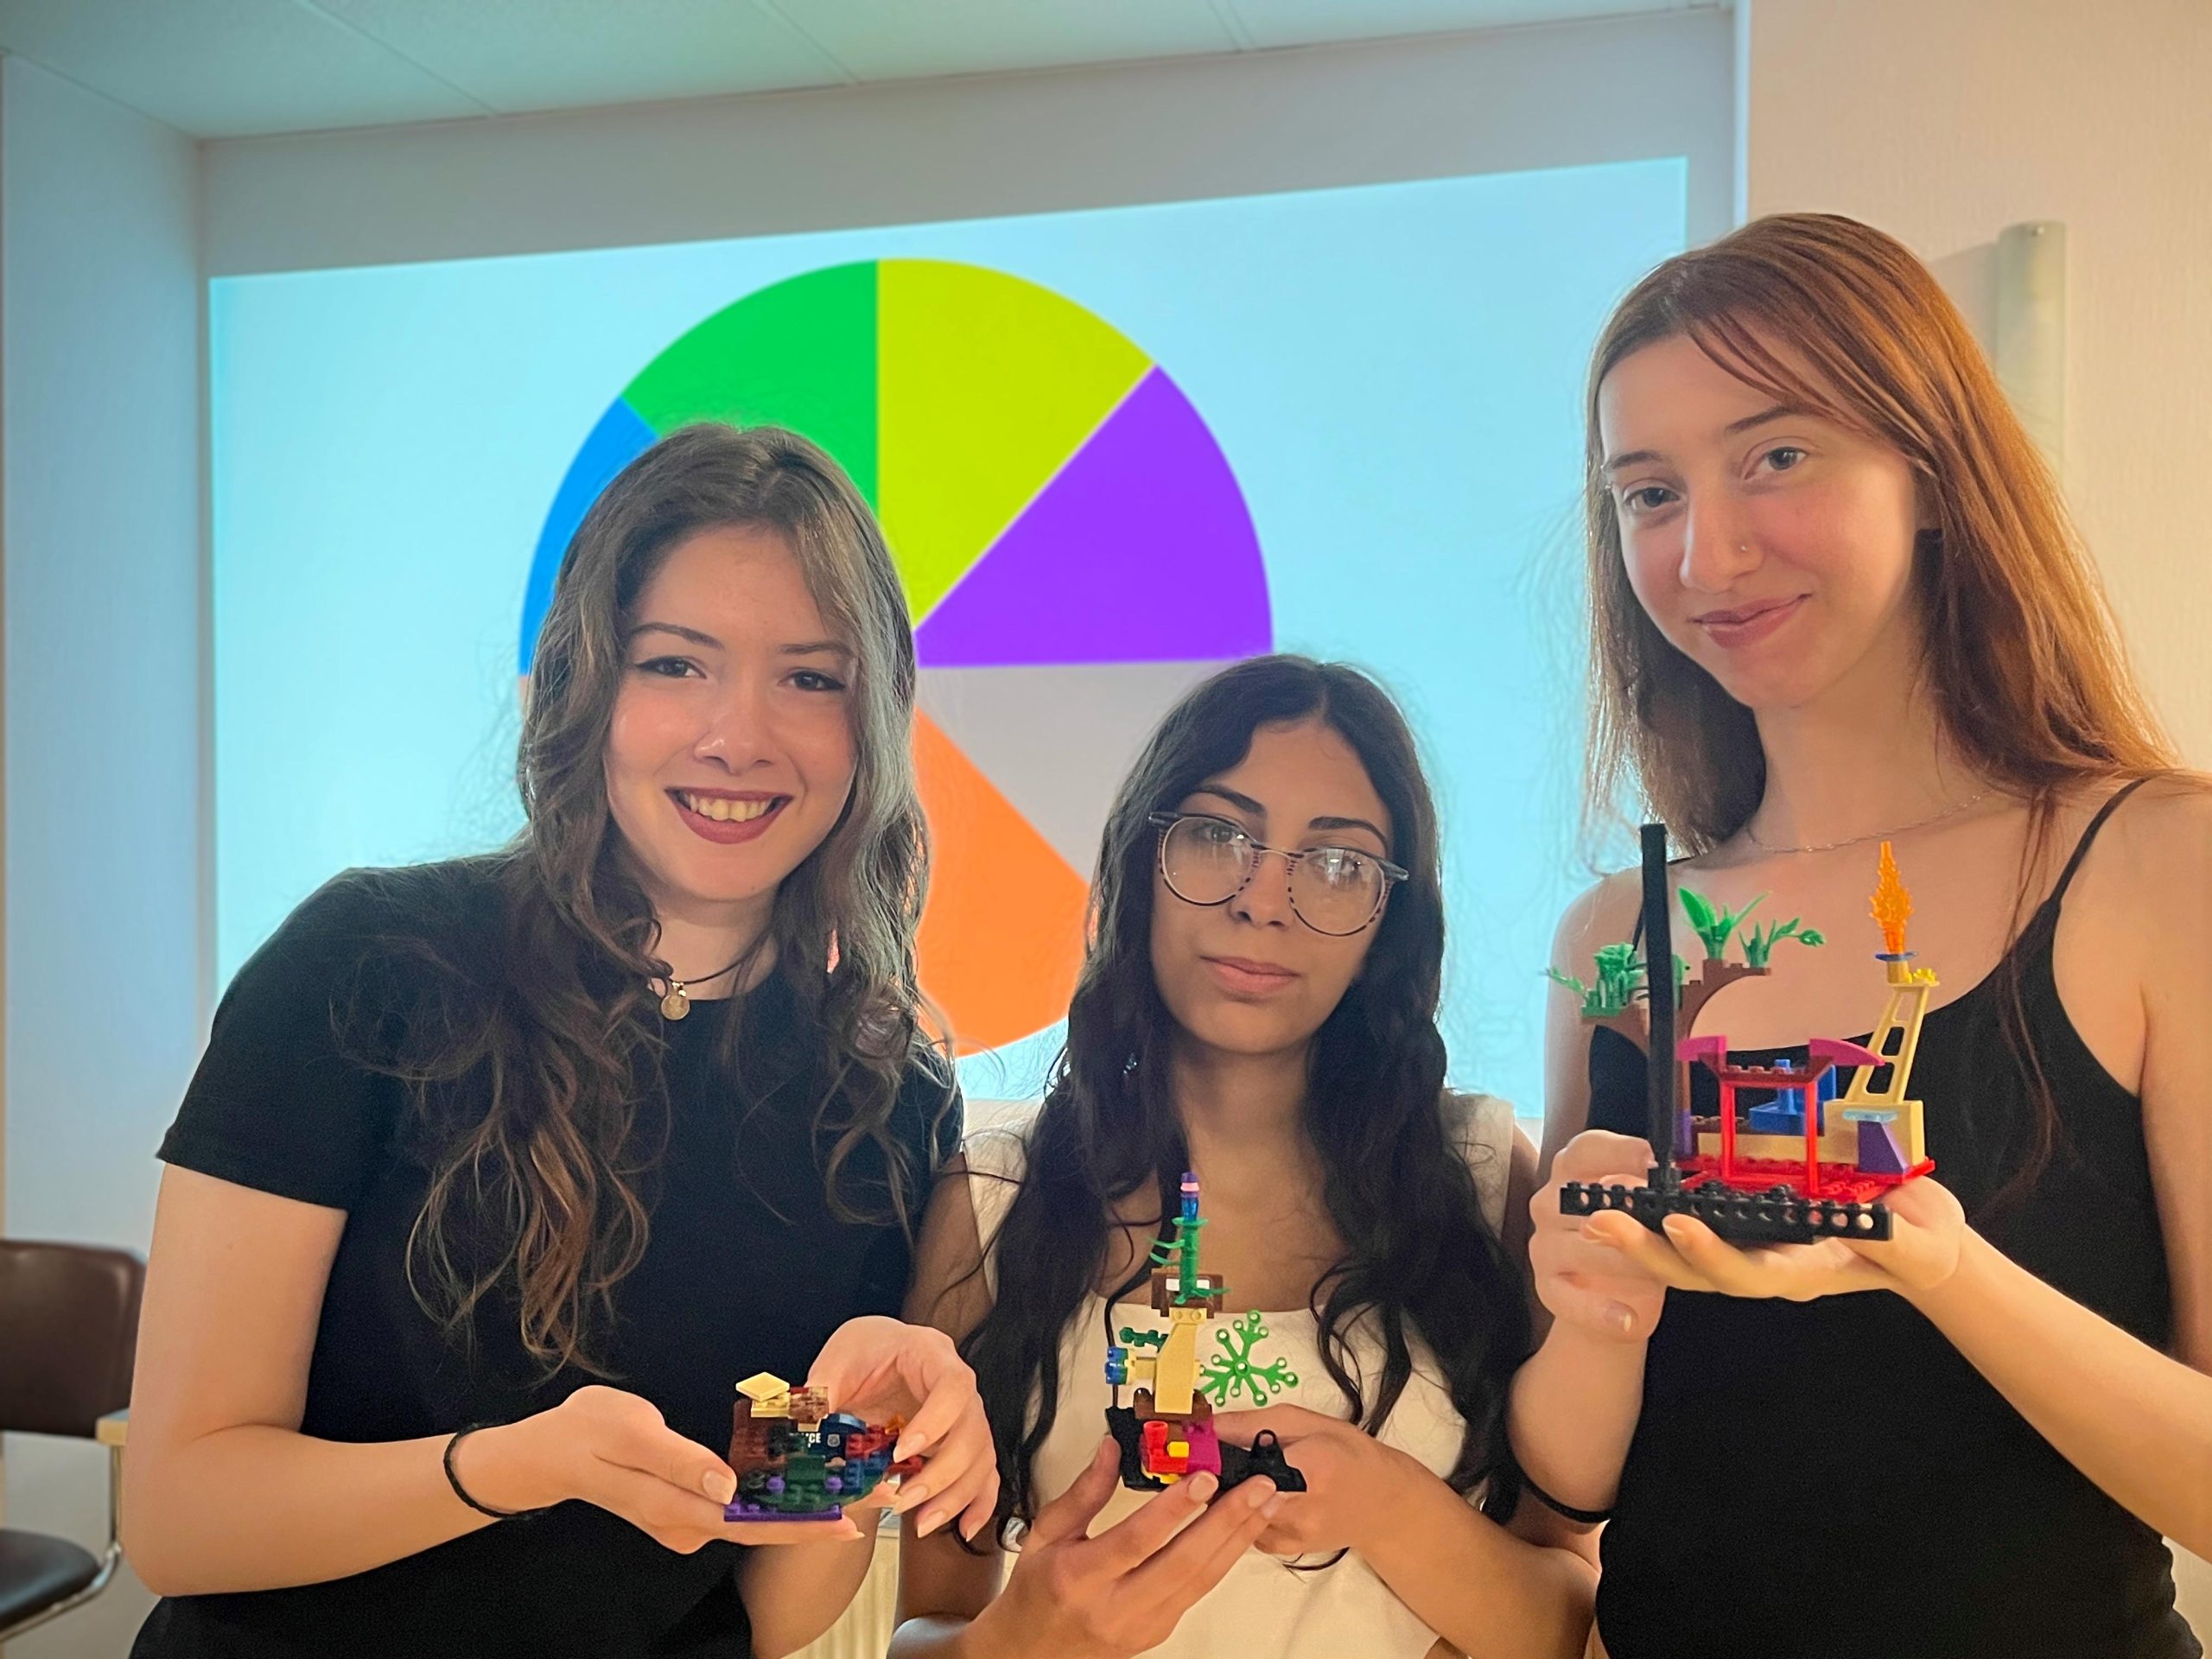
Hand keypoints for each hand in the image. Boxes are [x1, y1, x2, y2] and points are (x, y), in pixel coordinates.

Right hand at [460, 1385, 859, 1551]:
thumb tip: (728, 1486)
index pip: (753, 1523)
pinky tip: (805, 1476)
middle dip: (820, 1515)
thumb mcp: (631, 1433)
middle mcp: (686, 1526)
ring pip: (753, 1516)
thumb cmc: (587, 1432)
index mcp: (676, 1509)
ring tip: (854, 1482)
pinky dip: (772, 1494)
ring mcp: (684, 1521)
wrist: (545, 1453)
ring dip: (802, 1503)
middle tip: (875, 1495)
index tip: (851, 1518)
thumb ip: (681, 1461)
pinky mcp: (683, 1508)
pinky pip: (737, 1506)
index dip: (805, 1522)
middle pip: (763, 1526)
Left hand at [805, 1314, 997, 1540]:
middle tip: (906, 1499)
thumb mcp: (837, 1361)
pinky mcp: (963, 1442)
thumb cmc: (863, 1351)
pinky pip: (985, 1473)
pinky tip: (965, 1529)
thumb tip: (805, 1426)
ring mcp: (966, 1415)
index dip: (934, 1422)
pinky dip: (979, 1503)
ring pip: (981, 1457)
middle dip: (943, 1472)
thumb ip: (822, 1392)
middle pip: (973, 1430)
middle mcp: (959, 1385)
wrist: (878, 1350)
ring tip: (922, 1523)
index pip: (952, 1386)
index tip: (901, 1452)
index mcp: (931, 1353)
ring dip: (957, 1495)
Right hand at [971, 1436, 1281, 1658]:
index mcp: (1079, 1576)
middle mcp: (1115, 1606)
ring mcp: (1143, 1625)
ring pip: (1201, 1580)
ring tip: (1264, 1503)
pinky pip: (1198, 1591)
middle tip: (1259, 1487)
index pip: (1135, 1541)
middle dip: (1227, 1521)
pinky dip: (1224, 1558)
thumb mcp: (1045, 1533)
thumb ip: (1083, 1492)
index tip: (1204, 1478)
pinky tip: (1241, 1531)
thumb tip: (1113, 1449)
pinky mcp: (1160, 1632)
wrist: (1033, 1652)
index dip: (1173, 1510)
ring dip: (1238, 1538)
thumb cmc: (1037, 1589)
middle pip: (1183, 1563)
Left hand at [1212, 1404, 1410, 1557]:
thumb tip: (1209, 1426)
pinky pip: (1247, 1530)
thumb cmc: (1348, 1454)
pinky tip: (1251, 1498)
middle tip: (1201, 1461)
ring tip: (1227, 1476)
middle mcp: (1302, 1508)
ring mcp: (1294, 1534)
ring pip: (1237, 1515)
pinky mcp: (1287, 1549)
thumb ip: (1255, 1424)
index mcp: (1311, 1468)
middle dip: (1215, 1478)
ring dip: (1226, 1497)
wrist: (1382, 1503)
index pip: (1249, 1466)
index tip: (1197, 1448)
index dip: (1217, 1458)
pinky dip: (1243, 1514)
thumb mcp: (1307, 1422)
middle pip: (1237, 1495)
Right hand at [1530, 1131, 1670, 1341]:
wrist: (1611, 1290)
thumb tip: (1687, 1177)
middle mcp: (1551, 1202)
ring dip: (1621, 1261)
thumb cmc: (1634, 1233)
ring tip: (1658, 1271)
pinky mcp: (1547, 1285)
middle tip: (1662, 1219)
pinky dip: (1598, 1311)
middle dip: (1621, 1209)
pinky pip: (1567, 1298)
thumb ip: (1653, 1189)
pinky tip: (1628, 1320)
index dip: (1619, 1151)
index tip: (1654, 1160)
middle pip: (1578, 1197)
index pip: (1587, 1148)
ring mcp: (1545, 1244)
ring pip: (1578, 1248)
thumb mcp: (1644, 1205)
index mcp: (1574, 1169)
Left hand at [1583, 1172, 1967, 1299]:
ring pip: (1686, 1250)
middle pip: (1696, 1269)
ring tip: (1595, 1212)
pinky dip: (1660, 1212)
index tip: (1678, 1224)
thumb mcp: (1918, 1244)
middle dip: (1647, 1250)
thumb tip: (1874, 1224)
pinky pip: (1698, 1223)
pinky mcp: (1751, 1222)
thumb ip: (1893, 1239)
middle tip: (1600, 1223)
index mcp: (1801, 1273)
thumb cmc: (1920, 1243)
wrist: (1920, 1243)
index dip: (1712, 1253)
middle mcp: (1767, 1265)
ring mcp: (1755, 1246)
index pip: (1747, 1272)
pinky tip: (1626, 1193)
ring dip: (1641, 1233)